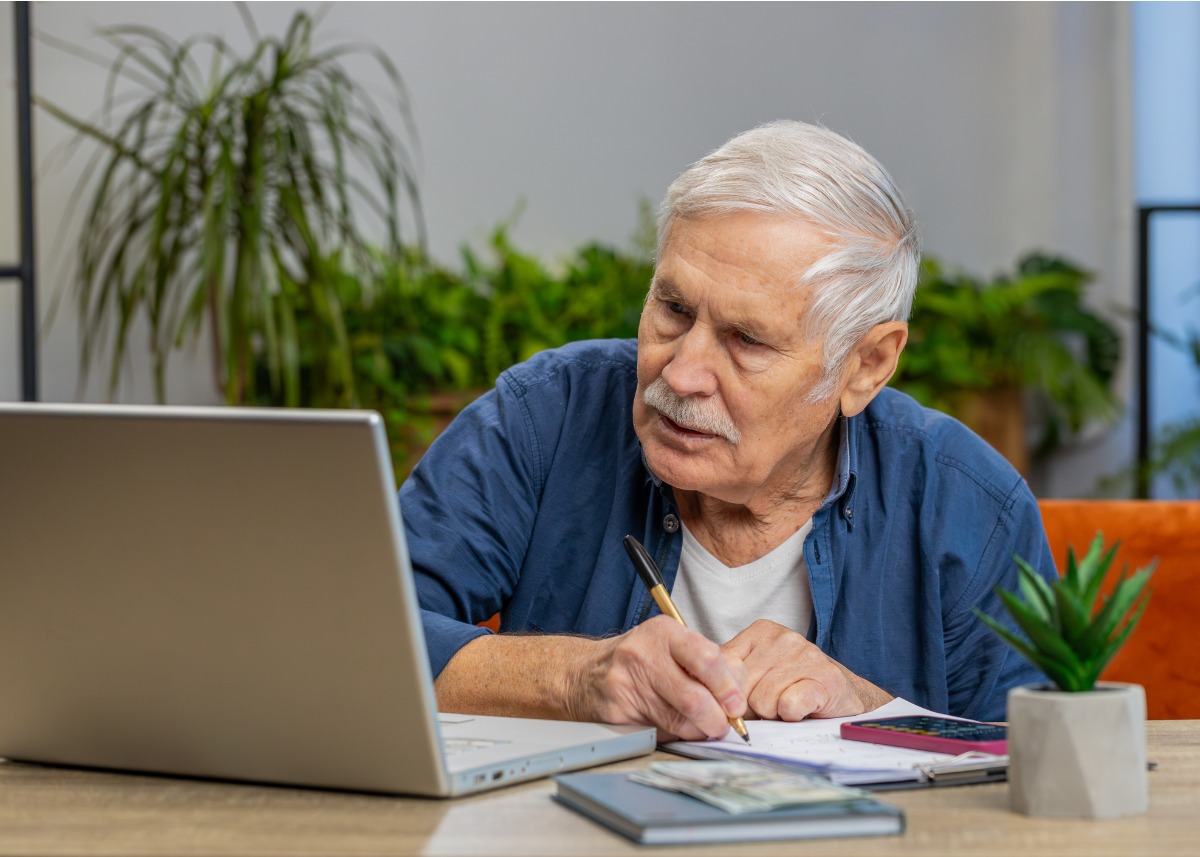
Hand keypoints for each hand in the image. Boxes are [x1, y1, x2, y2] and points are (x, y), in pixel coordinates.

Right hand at [573, 615, 747, 741]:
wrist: (585, 673)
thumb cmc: (638, 659)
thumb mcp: (670, 646)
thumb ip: (706, 663)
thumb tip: (737, 693)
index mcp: (663, 633)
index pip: (707, 659)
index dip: (727, 687)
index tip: (736, 704)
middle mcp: (643, 655)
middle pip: (695, 699)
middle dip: (717, 720)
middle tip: (723, 724)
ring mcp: (627, 685)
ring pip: (680, 722)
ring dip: (698, 731)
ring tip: (700, 725)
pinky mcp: (618, 713)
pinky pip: (661, 733)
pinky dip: (676, 735)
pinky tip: (673, 725)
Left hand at [722, 619, 891, 720]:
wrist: (842, 694)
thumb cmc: (792, 685)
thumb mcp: (757, 671)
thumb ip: (729, 675)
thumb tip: (701, 693)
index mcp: (760, 632)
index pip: (721, 666)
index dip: (726, 694)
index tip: (737, 702)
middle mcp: (782, 638)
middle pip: (740, 688)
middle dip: (750, 707)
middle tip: (770, 705)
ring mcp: (805, 655)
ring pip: (762, 701)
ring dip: (773, 713)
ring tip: (787, 704)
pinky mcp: (824, 678)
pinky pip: (788, 706)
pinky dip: (792, 715)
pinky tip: (802, 708)